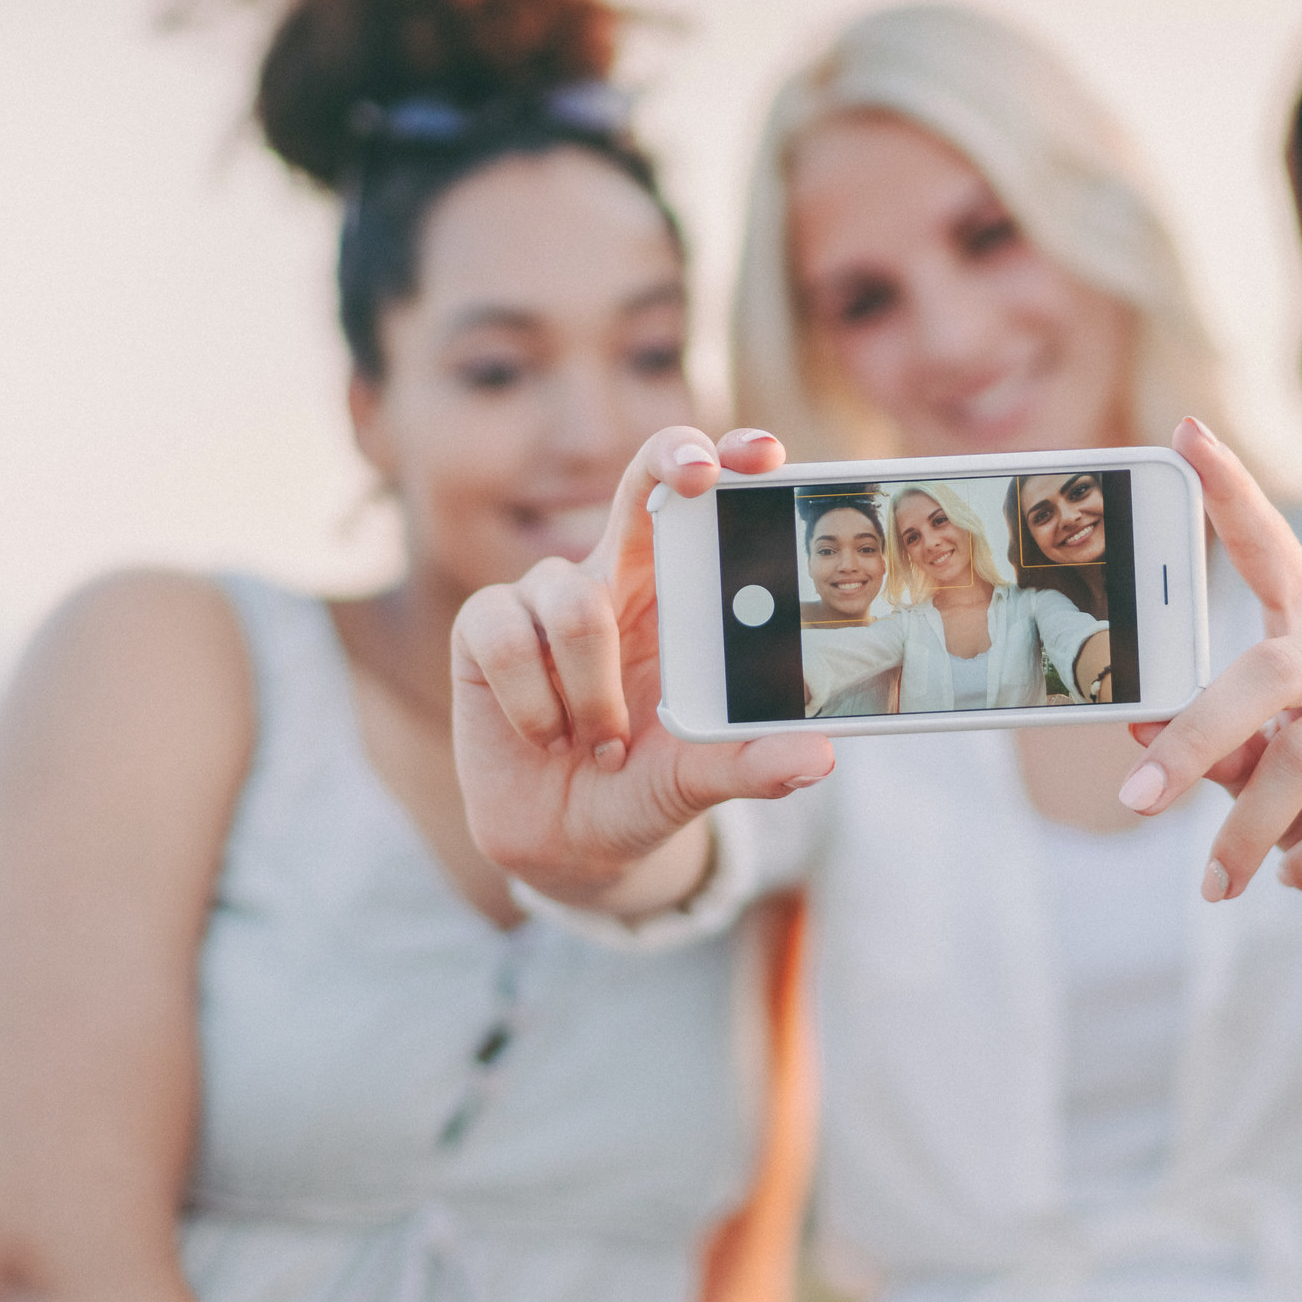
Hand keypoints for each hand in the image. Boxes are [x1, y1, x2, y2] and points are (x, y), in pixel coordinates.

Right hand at [450, 426, 833, 912]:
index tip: (764, 456)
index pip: (700, 504)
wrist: (571, 845)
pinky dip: (535, 702)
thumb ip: (754, 764)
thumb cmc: (645, 787)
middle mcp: (612, 578)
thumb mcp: (703, 779)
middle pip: (639, 485)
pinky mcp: (483, 627)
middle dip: (672, 460)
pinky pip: (507, 637)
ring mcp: (543, 598)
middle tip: (702, 475)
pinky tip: (548, 736)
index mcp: (676, 594)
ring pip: (573, 601)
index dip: (726, 460)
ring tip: (605, 745)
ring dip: (593, 689)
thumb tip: (819, 757)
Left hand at [1121, 417, 1301, 920]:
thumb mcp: (1263, 770)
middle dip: (1193, 739)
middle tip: (1136, 800)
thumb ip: (1212, 742)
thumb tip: (1138, 717)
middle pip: (1270, 669)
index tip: (1184, 433)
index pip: (1273, 547)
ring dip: (1249, 830)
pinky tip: (1298, 877)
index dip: (1230, 490)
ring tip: (1222, 878)